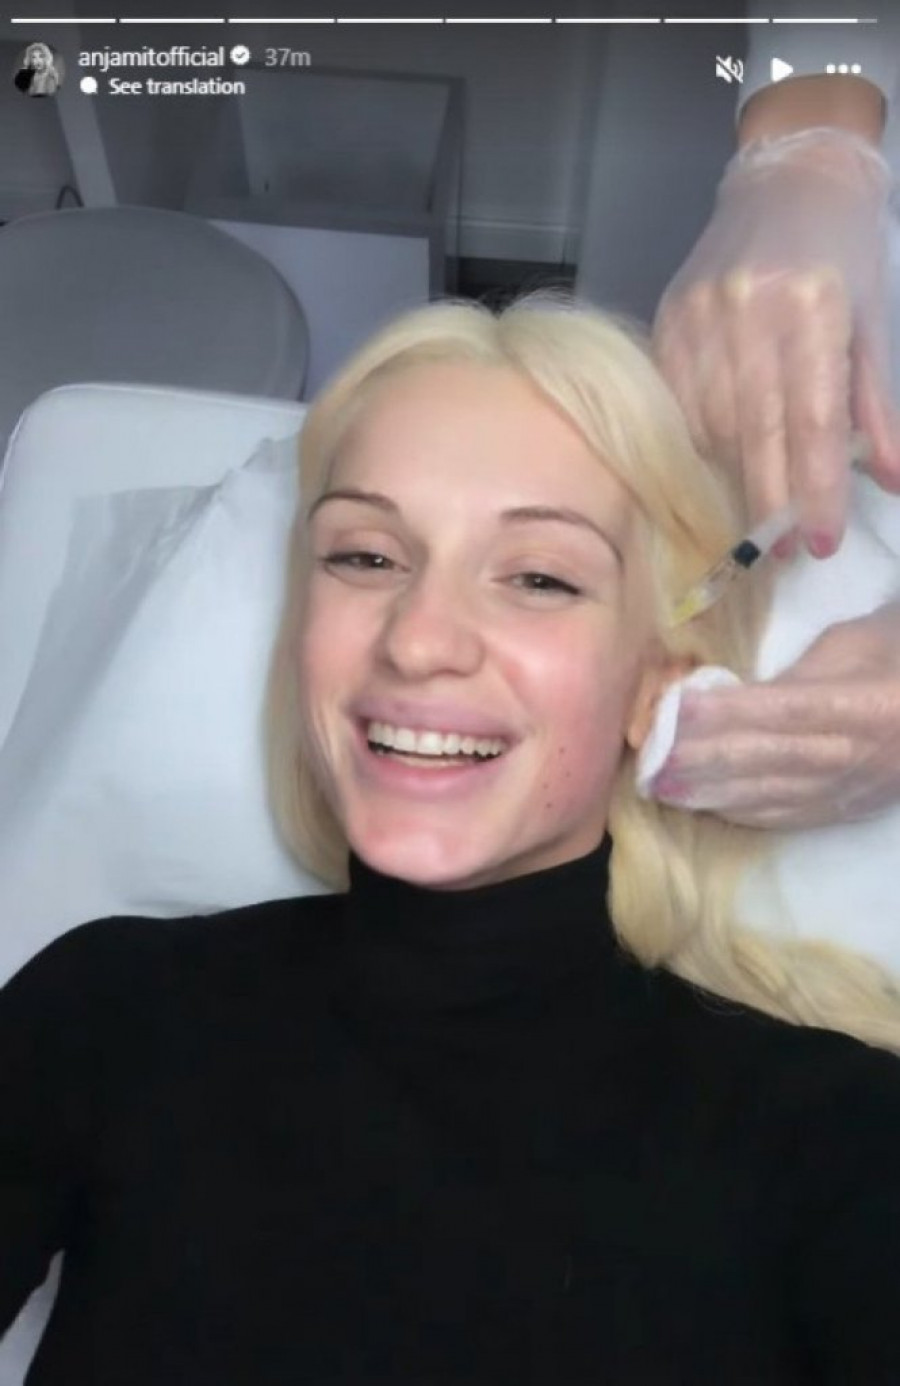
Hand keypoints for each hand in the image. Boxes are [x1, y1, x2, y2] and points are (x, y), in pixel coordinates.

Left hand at [650, 602, 899, 828]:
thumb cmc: (896, 657)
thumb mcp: (854, 646)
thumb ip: (796, 675)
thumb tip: (732, 700)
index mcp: (863, 705)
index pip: (784, 711)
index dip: (728, 713)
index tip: (677, 709)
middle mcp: (859, 754)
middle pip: (770, 759)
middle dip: (706, 759)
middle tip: (652, 758)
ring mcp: (853, 788)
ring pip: (773, 795)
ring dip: (712, 793)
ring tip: (663, 787)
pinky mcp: (849, 810)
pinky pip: (789, 816)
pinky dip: (743, 812)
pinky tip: (706, 806)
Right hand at [652, 127, 899, 561]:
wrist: (788, 176)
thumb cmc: (843, 249)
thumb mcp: (874, 321)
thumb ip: (876, 407)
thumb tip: (892, 484)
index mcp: (813, 308)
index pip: (812, 421)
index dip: (816, 489)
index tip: (820, 543)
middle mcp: (750, 313)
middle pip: (756, 433)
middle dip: (771, 501)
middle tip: (784, 553)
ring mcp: (700, 315)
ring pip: (710, 425)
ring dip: (732, 480)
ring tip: (754, 517)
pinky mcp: (667, 318)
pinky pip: (677, 404)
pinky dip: (698, 445)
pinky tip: (718, 469)